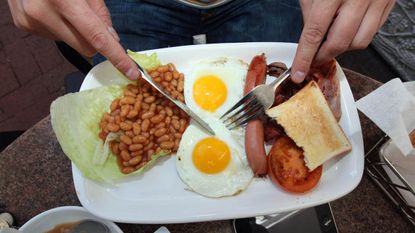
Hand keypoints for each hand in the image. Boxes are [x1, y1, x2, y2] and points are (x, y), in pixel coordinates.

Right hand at [7, 0, 139, 79]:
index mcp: (63, 1)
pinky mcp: (24, 25)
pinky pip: (55, 37)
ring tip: (64, 7)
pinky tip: (52, 10)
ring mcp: (31, 21)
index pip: (97, 37)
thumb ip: (100, 13)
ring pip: (70, 44)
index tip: (131, 72)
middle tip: (89, 19)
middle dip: (94, 39)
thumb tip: (113, 40)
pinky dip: (59, 27)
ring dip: (74, 31)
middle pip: (85, 47)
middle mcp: (44, 13)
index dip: (117, 57)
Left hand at [291, 0, 395, 82]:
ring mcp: (376, 0)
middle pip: (339, 42)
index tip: (299, 73)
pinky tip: (349, 28)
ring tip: (332, 40)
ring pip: (360, 42)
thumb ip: (310, 10)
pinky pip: (373, 31)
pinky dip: (358, 37)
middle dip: (324, 55)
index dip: (305, 57)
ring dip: (343, 47)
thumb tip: (310, 38)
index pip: (314, 33)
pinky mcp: (388, 3)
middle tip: (314, 58)